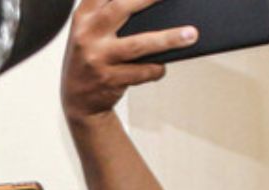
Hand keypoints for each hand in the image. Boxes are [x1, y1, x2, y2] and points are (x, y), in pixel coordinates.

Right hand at [62, 0, 197, 122]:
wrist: (77, 101)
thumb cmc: (91, 58)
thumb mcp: (89, 30)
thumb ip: (107, 10)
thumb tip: (151, 2)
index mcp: (84, 16)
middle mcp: (87, 34)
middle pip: (121, 7)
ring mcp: (97, 58)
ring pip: (138, 44)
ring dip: (168, 39)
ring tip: (191, 34)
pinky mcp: (109, 80)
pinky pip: (142, 71)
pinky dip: (157, 69)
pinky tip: (161, 66)